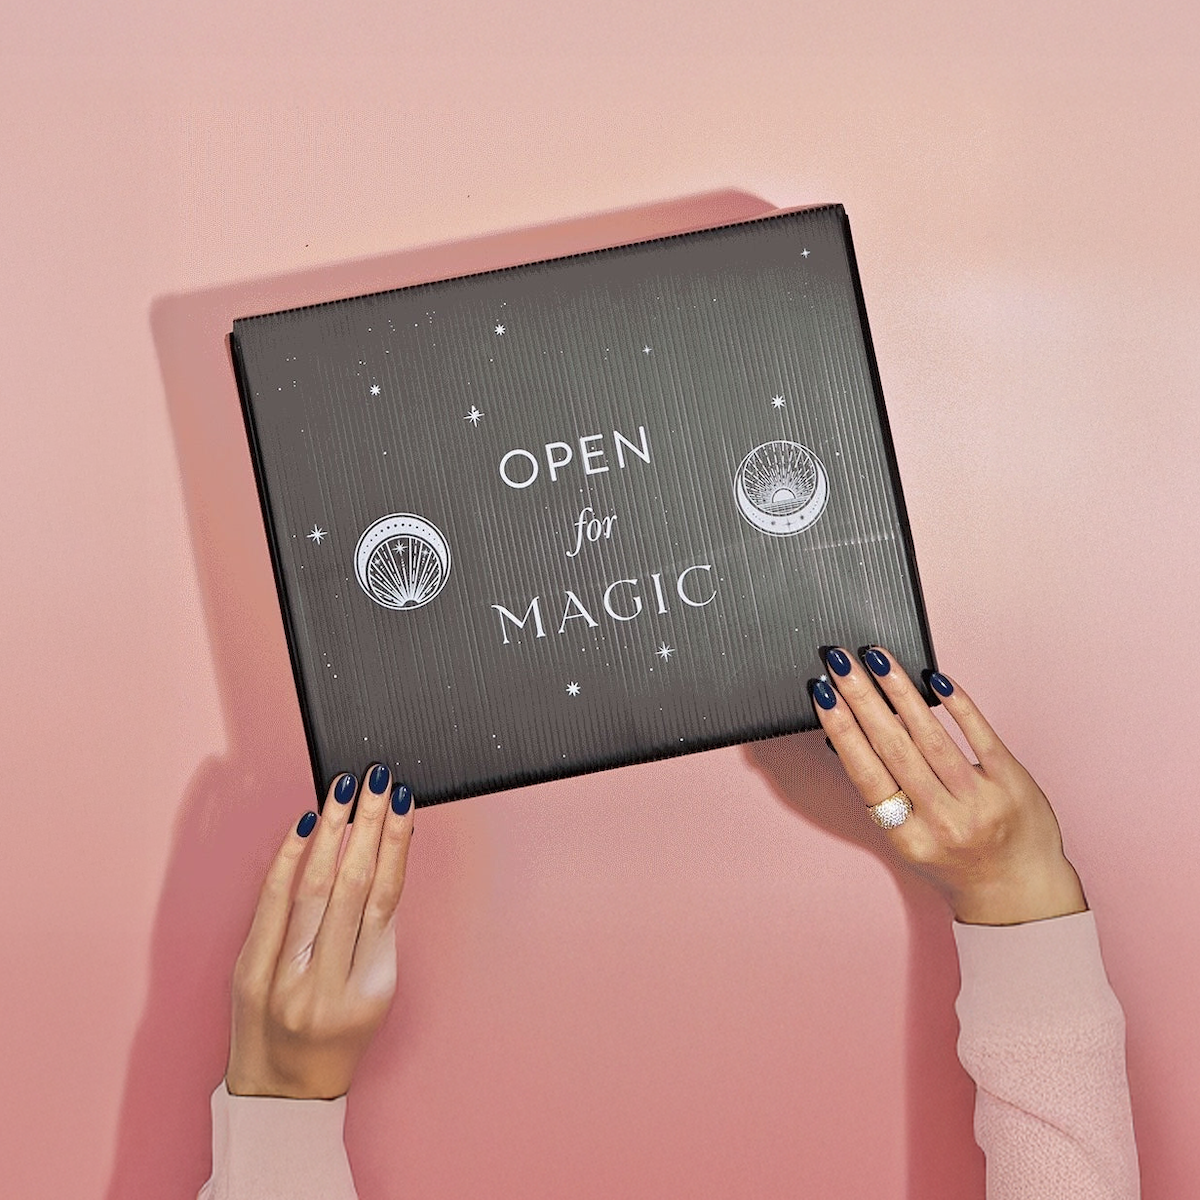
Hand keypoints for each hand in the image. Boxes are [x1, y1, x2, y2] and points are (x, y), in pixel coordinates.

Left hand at [225, 763, 415, 1098]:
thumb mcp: (376, 990)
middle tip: (376, 779)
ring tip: (344, 789)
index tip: (402, 802)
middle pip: (352, 884)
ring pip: (313, 888)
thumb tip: (386, 849)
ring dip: (332, 829)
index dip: (395, 844)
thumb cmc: (338, 1035)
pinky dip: (288, 858)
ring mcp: (282, 978)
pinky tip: (305, 824)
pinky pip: (271, 902)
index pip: (386, 897)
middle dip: (367, 823)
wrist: (281, 1091)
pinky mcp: (248, 971)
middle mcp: (326, 984)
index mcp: (370, 987)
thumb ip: (378, 927)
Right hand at [811, 646, 1087, 925]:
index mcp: (909, 837)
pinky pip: (980, 735)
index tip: (824, 695)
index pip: (867, 774)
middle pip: (894, 748)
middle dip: (863, 698)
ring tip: (877, 659)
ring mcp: (981, 801)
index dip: (843, 731)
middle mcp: (943, 821)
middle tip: (842, 662)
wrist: (1019, 890)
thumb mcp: (909, 839)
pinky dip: (956, 704)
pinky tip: (935, 678)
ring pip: (932, 736)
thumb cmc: (955, 859)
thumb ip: (883, 793)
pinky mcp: (1012, 782)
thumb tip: (846, 736)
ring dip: (900, 692)